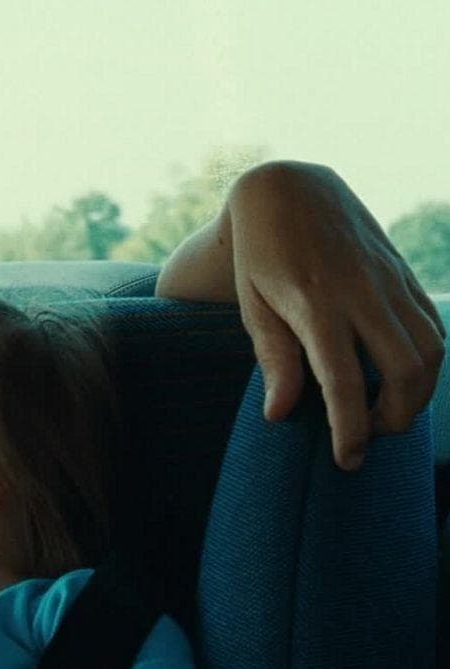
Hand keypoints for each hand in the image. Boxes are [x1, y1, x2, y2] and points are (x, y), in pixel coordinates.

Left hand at [228, 161, 444, 469]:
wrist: (289, 191)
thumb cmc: (260, 255)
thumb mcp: (254, 305)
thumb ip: (272, 359)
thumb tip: (279, 415)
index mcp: (315, 304)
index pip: (343, 382)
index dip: (350, 429)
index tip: (347, 460)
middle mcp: (362, 293)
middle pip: (406, 370)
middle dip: (395, 416)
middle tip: (368, 437)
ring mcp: (389, 281)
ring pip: (432, 350)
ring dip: (419, 393)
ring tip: (386, 413)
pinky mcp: (403, 274)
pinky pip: (433, 325)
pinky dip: (428, 361)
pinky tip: (403, 377)